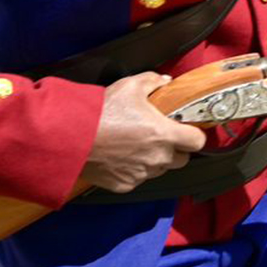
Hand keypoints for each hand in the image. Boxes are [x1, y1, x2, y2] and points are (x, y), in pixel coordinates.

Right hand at [81, 72, 207, 192]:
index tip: (187, 129)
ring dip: (155, 159)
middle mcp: (157, 157)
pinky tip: (122, 156)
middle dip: (175, 148)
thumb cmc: (99, 113)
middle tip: (160, 136)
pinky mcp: (125, 184)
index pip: (198, 141)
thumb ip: (153, 82)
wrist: (69, 137)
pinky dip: (134, 170)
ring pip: (159, 169)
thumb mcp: (129, 87)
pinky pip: (138, 178)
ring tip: (137, 144)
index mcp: (164, 134)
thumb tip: (164, 82)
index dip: (194, 134)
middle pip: (182, 158)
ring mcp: (141, 173)